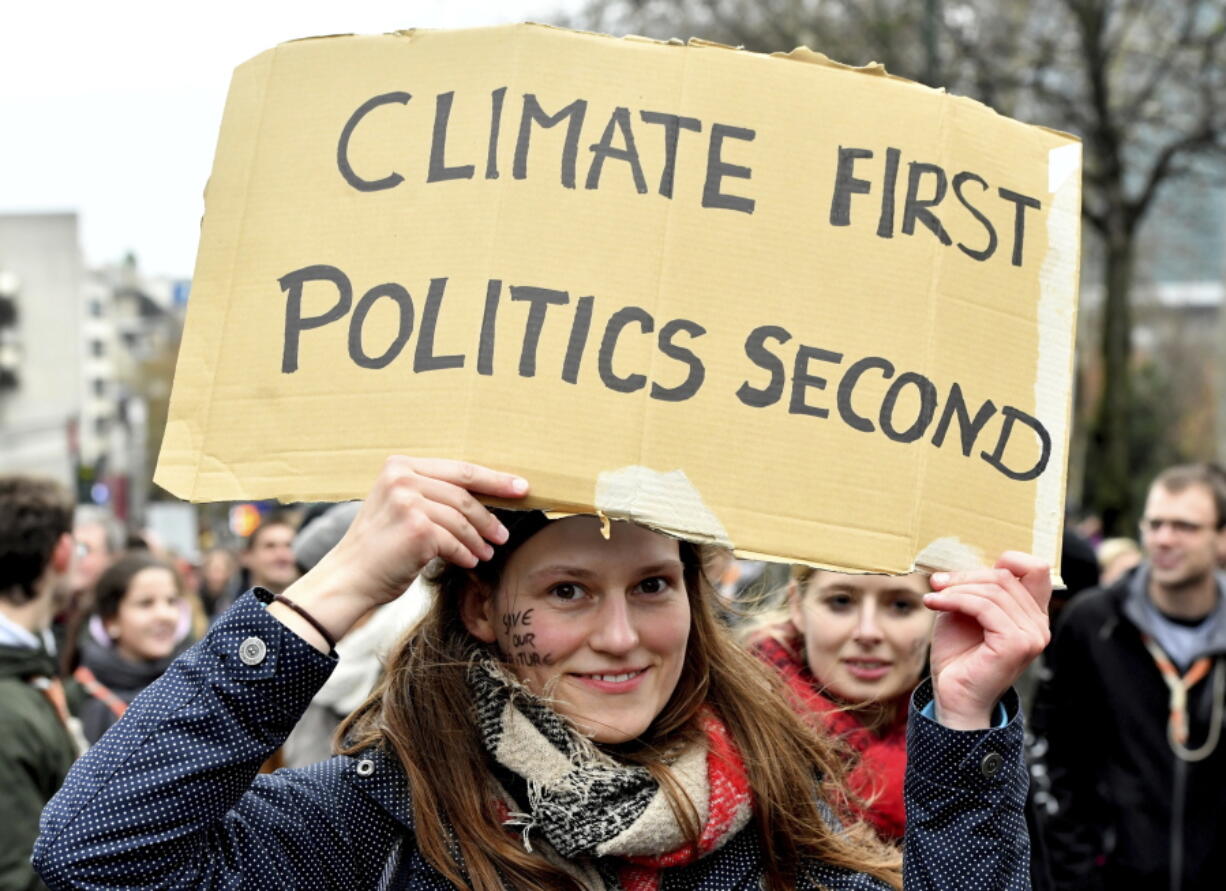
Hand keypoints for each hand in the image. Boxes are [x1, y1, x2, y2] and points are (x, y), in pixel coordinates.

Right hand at [275, 457, 527, 649]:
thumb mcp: (400, 507)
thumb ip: (431, 494)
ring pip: (462, 520)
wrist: (349, 578)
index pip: (458, 469)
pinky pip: (454, 542)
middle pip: (464, 493)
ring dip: (478, 540)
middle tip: (504, 533)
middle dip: (490, 514)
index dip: (493, 478)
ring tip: (486, 553)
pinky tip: (469, 562)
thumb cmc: (378, 548)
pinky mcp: (417, 528)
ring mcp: (408, 502)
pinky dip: (466, 554)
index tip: (521, 487)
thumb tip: (485, 498)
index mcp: (399, 465)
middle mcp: (402, 478)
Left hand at [923, 552, 1050, 729]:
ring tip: (932, 596)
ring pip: (994, 590)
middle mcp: (1039, 624)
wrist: (952, 694)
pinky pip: (985, 607)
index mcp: (1033, 614)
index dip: (1003, 560)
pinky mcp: (1017, 644)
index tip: (966, 573)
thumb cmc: (958, 654)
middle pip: (1007, 576)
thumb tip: (963, 559)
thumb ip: (975, 587)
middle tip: (936, 584)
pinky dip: (955, 600)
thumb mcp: (965, 610)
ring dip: (956, 589)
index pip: (1035, 568)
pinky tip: (934, 604)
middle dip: (966, 576)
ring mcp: (1032, 635)